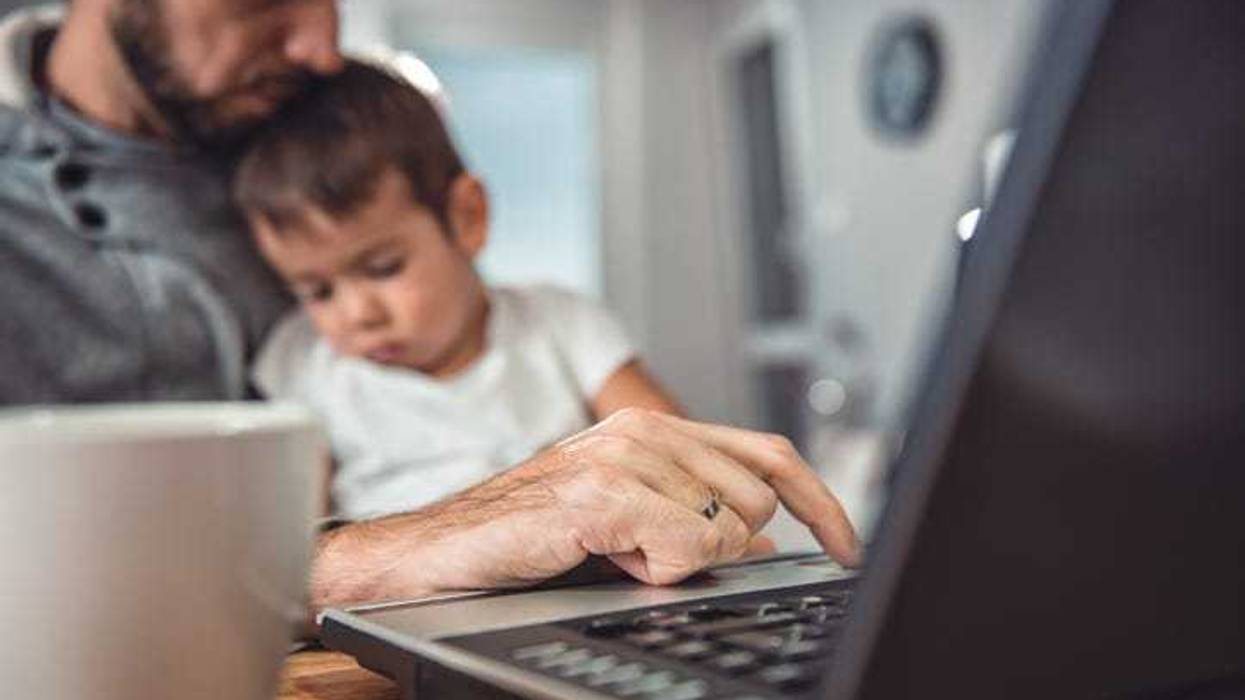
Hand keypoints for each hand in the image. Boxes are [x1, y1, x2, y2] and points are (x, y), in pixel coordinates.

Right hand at [310, 409, 858, 607]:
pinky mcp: (602, 493)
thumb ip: (693, 510)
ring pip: (723, 530)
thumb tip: (762, 538)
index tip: (846, 545)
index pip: (769, 455)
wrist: (444, 549)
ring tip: (614, 551)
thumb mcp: (626, 515)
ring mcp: (624, 457)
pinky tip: (606, 555)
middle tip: (647, 552)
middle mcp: (646, 430)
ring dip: (676, 561)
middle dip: (722, 547)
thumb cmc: (531, 533)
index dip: (821, 502)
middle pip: (756, 501)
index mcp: (657, 429)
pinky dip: (656, 569)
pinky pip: (685, 546)